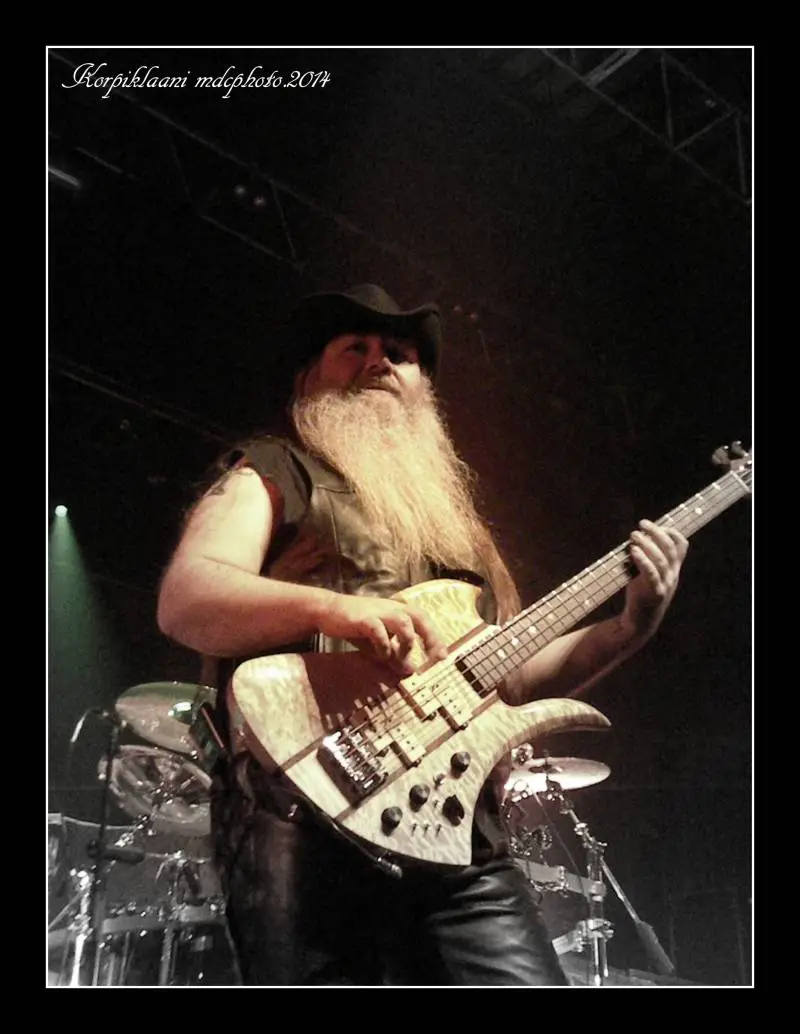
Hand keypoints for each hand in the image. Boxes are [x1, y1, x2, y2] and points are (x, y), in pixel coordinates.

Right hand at [318, 593, 448, 673]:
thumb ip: (394, 656)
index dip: (435, 637)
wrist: (328, 611)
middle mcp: (392, 608)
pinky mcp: (363, 618)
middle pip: (420, 617)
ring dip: (406, 642)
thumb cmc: (357, 627)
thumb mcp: (378, 645)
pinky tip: (380, 654)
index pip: (423, 620)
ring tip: (399, 656)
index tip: (442, 657)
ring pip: (403, 622)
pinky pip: (378, 630)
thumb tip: (410, 672)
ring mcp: (378, 612)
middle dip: (430, 637)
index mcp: (398, 611)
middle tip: (435, 657)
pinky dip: (383, 645)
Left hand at [622, 519, 688, 637]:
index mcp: (673, 569)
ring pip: (661, 559)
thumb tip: (638, 537)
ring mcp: (665, 584)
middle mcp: (673, 575)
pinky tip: (633, 551)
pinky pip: (651, 573)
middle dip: (657, 532)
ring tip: (634, 535)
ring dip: (647, 544)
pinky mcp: (655, 593)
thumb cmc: (641, 594)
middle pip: (670, 549)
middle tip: (642, 523)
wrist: (640, 622)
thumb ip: (648, 558)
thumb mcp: (649, 574)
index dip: (671, 532)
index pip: (681, 546)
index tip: (657, 525)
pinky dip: (643, 560)